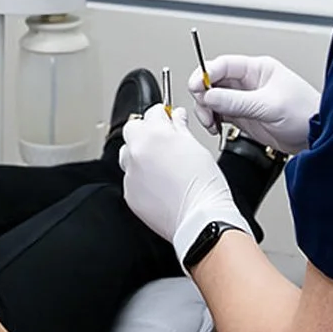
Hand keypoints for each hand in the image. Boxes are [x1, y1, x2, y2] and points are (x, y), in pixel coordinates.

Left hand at [119, 104, 248, 257]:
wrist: (200, 219)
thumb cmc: (205, 186)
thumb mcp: (197, 148)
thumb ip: (181, 128)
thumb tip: (176, 117)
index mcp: (156, 135)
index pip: (152, 112)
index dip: (163, 115)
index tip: (167, 120)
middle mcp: (138, 151)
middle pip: (133, 130)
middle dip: (145, 132)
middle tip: (162, 142)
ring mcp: (131, 173)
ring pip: (128, 154)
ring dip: (140, 154)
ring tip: (160, 166)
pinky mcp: (129, 193)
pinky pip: (130, 178)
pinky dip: (141, 178)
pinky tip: (158, 185)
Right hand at [188, 53, 320, 154]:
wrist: (318, 136)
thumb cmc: (306, 113)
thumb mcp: (269, 105)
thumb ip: (237, 101)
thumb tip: (209, 96)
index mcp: (257, 69)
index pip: (223, 65)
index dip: (205, 74)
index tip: (196, 86)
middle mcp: (248, 82)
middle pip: (213, 82)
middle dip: (203, 95)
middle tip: (205, 110)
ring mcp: (244, 100)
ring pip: (213, 99)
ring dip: (206, 110)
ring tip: (211, 122)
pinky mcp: (243, 117)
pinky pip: (219, 114)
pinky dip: (212, 120)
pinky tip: (216, 127)